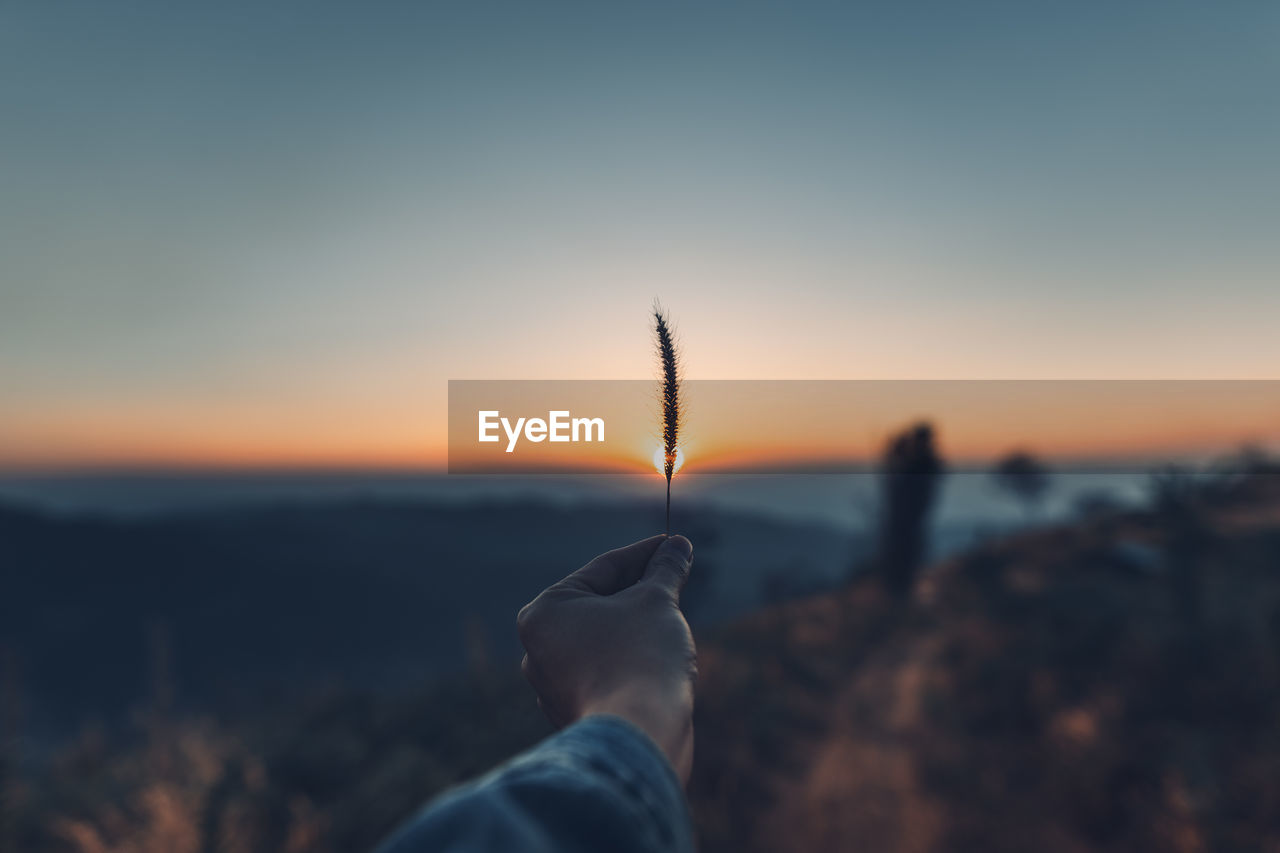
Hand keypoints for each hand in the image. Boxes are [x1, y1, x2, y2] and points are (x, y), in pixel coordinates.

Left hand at [517, 534, 695, 782]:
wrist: (641, 735)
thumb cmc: (641, 658)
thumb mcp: (657, 601)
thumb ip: (665, 569)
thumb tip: (678, 545)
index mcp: (544, 613)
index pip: (602, 569)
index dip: (646, 553)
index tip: (675, 544)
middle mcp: (538, 650)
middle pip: (599, 604)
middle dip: (640, 589)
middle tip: (677, 573)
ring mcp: (554, 686)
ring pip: (603, 639)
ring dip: (636, 624)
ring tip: (672, 612)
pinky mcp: (576, 713)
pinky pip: (606, 671)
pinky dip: (631, 658)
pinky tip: (660, 655)